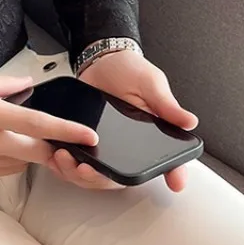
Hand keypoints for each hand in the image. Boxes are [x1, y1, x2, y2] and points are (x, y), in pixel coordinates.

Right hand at [0, 71, 97, 177]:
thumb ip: (3, 84)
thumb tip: (28, 84)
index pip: (39, 123)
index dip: (68, 131)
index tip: (90, 136)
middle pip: (39, 151)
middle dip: (57, 148)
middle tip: (66, 141)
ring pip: (24, 161)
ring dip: (32, 151)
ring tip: (26, 135)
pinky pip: (6, 168)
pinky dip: (14, 158)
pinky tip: (4, 144)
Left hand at [49, 50, 198, 192]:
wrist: (101, 61)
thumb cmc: (130, 71)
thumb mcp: (150, 83)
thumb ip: (166, 104)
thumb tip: (189, 121)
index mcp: (151, 136)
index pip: (165, 161)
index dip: (171, 173)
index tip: (174, 183)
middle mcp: (127, 147)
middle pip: (120, 177)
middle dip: (102, 179)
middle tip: (88, 171)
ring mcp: (104, 145)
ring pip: (94, 174)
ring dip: (78, 174)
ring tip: (66, 161)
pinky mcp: (82, 139)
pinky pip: (75, 159)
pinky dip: (63, 163)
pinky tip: (54, 156)